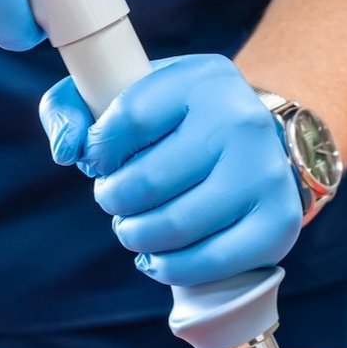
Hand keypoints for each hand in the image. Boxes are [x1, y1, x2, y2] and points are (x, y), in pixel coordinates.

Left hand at [40, 54, 303, 286]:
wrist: (254, 147)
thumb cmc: (176, 125)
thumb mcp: (127, 94)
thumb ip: (72, 107)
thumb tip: (68, 150)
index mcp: (203, 80)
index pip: (127, 120)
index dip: (99, 151)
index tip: (100, 161)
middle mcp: (242, 122)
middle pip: (146, 182)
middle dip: (114, 200)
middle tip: (116, 201)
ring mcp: (265, 175)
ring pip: (173, 227)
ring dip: (136, 236)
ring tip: (135, 227)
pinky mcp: (277, 223)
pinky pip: (207, 262)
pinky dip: (169, 268)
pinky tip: (158, 255)